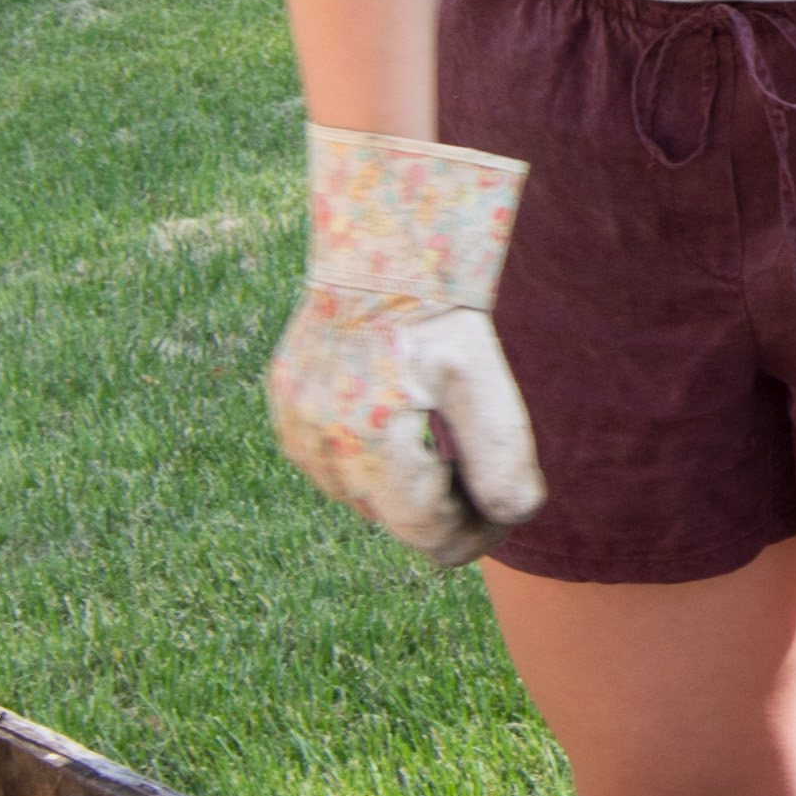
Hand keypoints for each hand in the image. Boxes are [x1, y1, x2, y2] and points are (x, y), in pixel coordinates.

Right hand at [266, 124, 546, 566]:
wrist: (380, 257)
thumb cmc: (440, 317)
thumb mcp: (484, 381)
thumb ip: (502, 458)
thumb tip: (508, 519)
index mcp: (368, 446)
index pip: (433, 538)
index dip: (479, 535)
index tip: (507, 509)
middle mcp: (322, 452)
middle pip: (404, 524)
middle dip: (449, 504)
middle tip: (478, 456)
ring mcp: (297, 438)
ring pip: (371, 502)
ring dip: (412, 483)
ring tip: (437, 427)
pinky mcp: (287, 421)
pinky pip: (340, 470)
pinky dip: (379, 461)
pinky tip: (400, 416)